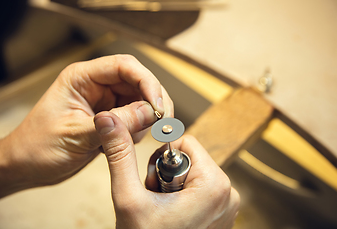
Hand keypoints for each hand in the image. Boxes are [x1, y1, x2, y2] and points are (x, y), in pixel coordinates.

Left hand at [0, 55, 172, 199]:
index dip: (147, 81)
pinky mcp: (110, 118)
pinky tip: (124, 144)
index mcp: (82, 78)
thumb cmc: (38, 147)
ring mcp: (105, 102)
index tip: (159, 105)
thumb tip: (151, 112)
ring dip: (147, 118)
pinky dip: (139, 130)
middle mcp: (96, 86)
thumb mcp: (77, 135)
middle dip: (153, 101)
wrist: (27, 167)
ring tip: (133, 138)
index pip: (124, 66)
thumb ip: (116, 124)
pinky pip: (136, 118)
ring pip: (141, 100)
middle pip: (138, 81)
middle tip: (161, 122)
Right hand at [94, 111, 239, 228]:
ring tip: (163, 210)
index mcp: (214, 184)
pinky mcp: (222, 214)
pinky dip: (184, 196)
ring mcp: (228, 206)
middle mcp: (228, 192)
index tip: (153, 183)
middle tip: (156, 200)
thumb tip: (107, 119)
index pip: (186, 142)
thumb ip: (120, 155)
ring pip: (194, 173)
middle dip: (167, 174)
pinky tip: (172, 216)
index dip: (162, 159)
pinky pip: (201, 189)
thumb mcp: (128, 198)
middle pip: (190, 158)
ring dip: (173, 186)